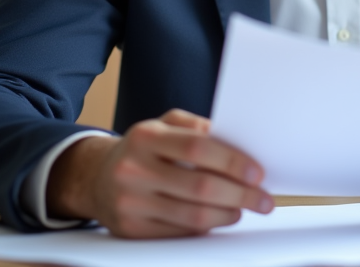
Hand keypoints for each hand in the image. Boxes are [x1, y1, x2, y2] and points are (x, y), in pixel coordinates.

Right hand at [46, 108, 273, 237]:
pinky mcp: (131, 229)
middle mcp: (134, 169)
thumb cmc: (142, 149)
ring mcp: (130, 202)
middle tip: (263, 199)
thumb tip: (235, 141)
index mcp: (145, 136)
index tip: (257, 172)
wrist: (96, 177)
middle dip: (240, 194)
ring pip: (192, 216)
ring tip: (243, 209)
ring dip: (227, 214)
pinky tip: (219, 218)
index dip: (232, 161)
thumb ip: (195, 128)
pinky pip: (179, 233)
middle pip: (200, 186)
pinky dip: (206, 228)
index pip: (197, 147)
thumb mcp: (163, 125)